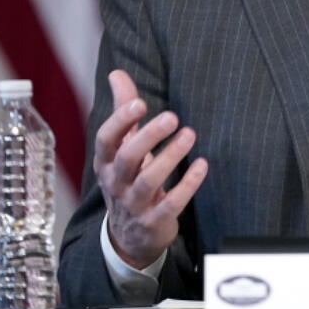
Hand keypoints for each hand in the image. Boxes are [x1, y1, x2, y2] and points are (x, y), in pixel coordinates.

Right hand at [94, 69, 207, 268]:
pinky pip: (171, 204)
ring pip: (149, 180)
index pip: (106, 139)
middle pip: (127, 158)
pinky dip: (187, 185)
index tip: (139, 102)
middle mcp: (116, 183)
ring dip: (171, 156)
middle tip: (172, 116)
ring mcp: (134, 204)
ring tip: (190, 134)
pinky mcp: (154, 221)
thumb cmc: (127, 179)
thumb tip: (116, 73)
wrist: (129, 236)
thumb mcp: (121, 147)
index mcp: (105, 162)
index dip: (120, 121)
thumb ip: (122, 111)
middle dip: (148, 136)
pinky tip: (202, 165)